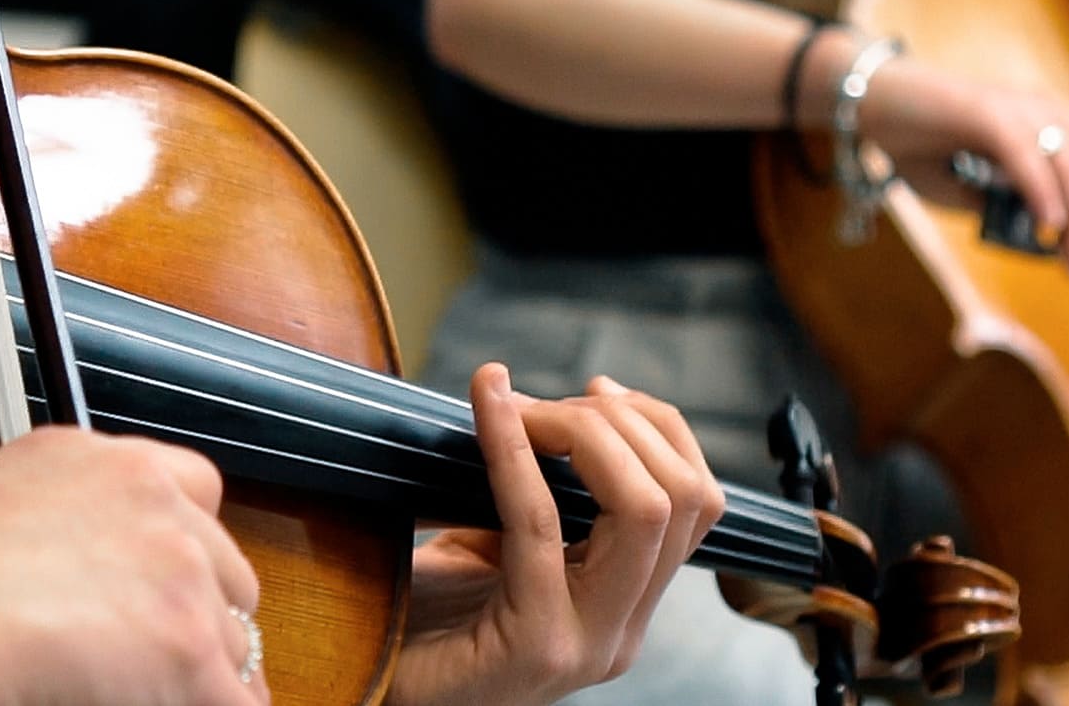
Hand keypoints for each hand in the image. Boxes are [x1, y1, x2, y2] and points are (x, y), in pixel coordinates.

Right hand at [0, 426, 266, 705]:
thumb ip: (68, 529)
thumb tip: (94, 587)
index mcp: (99, 462)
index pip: (193, 489)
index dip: (186, 552)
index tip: (165, 592)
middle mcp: (151, 502)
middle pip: (227, 573)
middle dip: (197, 622)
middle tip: (143, 666)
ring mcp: (180, 570)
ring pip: (233, 646)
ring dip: (193, 679)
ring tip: (118, 692)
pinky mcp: (190, 643)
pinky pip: (236, 699)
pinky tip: (140, 705)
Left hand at [384, 364, 725, 705]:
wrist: (373, 684)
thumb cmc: (421, 618)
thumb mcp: (494, 548)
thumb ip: (535, 496)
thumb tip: (536, 402)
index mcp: (626, 604)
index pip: (695, 500)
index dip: (654, 428)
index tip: (592, 392)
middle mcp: (623, 630)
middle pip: (682, 497)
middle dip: (620, 424)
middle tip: (544, 402)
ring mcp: (589, 642)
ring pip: (644, 509)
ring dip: (582, 434)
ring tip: (522, 408)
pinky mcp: (535, 643)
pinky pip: (540, 523)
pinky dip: (515, 449)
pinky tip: (489, 407)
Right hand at [855, 55, 1068, 275]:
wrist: (871, 103)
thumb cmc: (916, 144)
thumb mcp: (968, 188)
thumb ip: (1002, 207)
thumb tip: (1034, 236)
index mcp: (1053, 124)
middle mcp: (1047, 111)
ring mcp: (1020, 109)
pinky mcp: (988, 113)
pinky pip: (1030, 158)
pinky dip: (1044, 194)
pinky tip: (1047, 226)